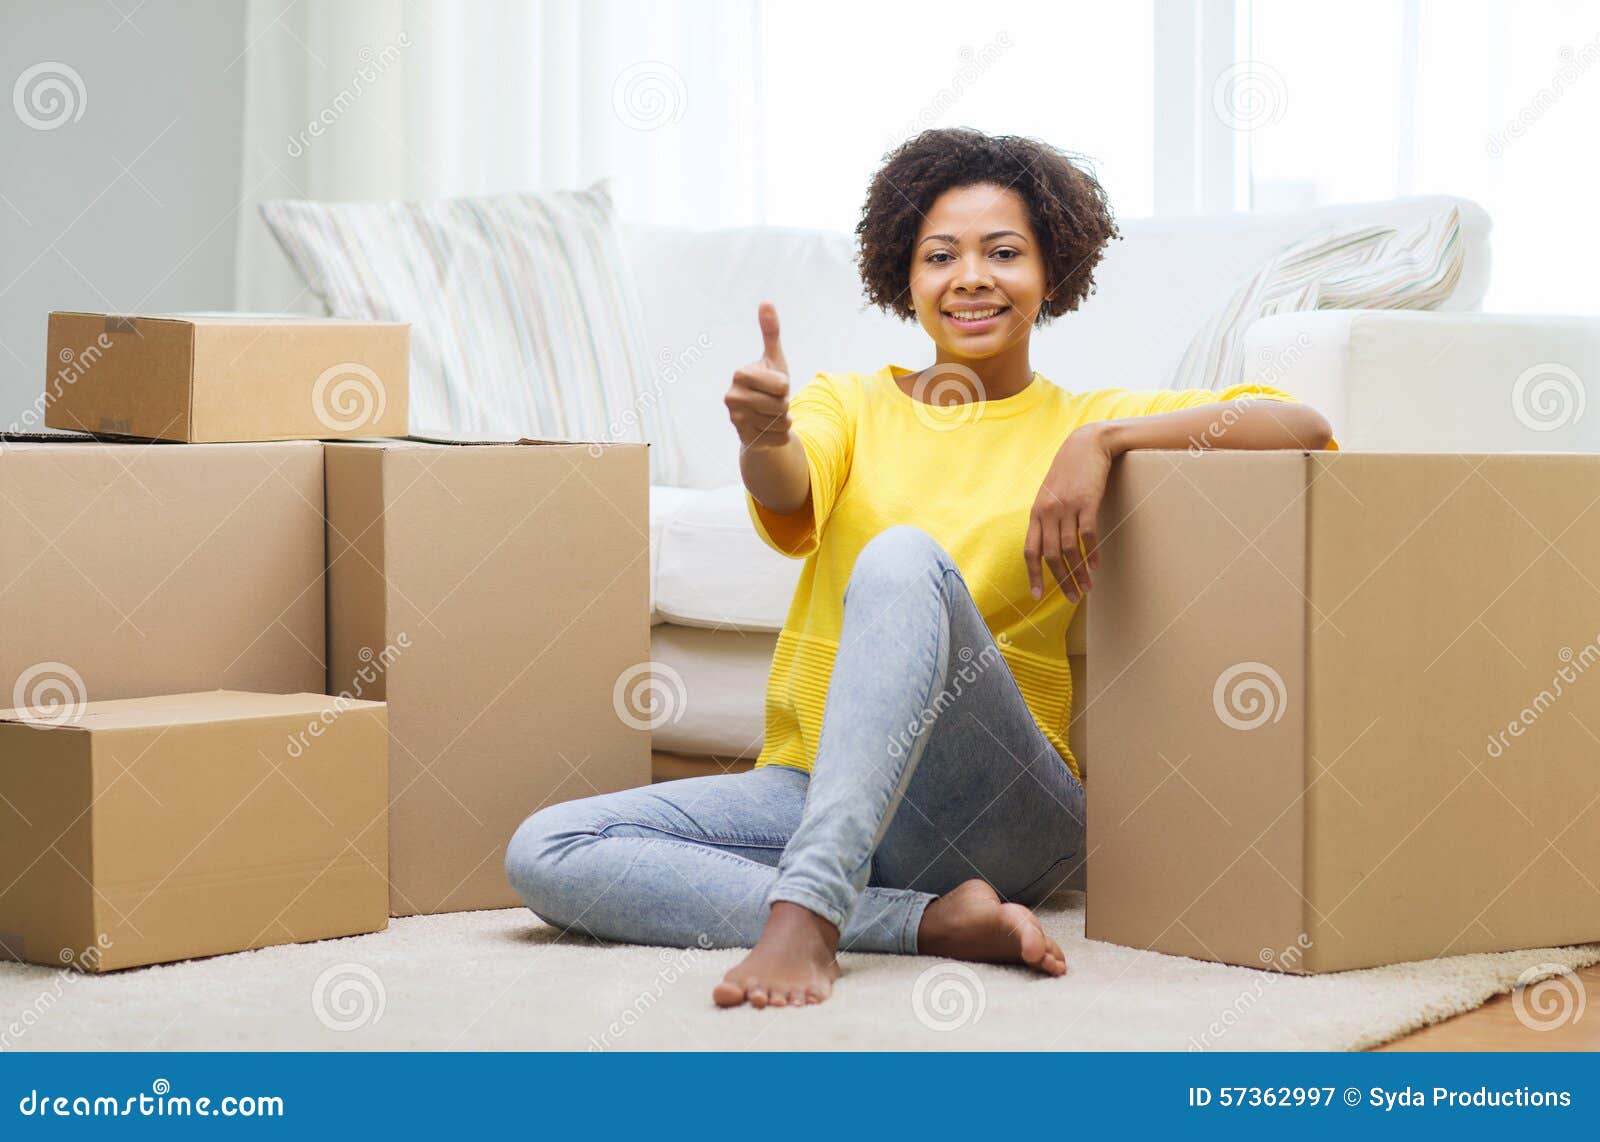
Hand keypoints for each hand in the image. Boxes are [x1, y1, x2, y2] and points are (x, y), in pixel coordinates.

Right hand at [725, 302, 791, 451]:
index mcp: (740, 374)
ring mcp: (736, 421)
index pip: (782, 385)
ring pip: (782, 423)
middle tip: (772, 401)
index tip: (774, 385)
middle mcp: (732, 398)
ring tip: (770, 414)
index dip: (784, 386)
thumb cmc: (769, 384)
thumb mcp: (774, 358)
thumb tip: (766, 302)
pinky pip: (780, 438)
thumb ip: (771, 332)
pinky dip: (781, 435)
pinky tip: (769, 429)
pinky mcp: (745, 440)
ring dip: (784, 420)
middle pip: (781, 405)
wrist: (760, 418)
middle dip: (785, 404)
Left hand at [1025, 422, 1112, 602]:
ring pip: (1070, 550)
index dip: (1033, 575)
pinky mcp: (1087, 503)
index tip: (1038, 595)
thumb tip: (1047, 544)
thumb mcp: (1050, 494)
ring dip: (1078, 572)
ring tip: (1087, 588)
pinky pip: (1088, 535)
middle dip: (1060, 581)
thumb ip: (1046, 517)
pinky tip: (1096, 566)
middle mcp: (1048, 512)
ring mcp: (1067, 507)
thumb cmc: (1069, 471)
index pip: (1031, 551)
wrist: (1086, 445)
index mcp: (1036, 513)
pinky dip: (1092, 553)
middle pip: (1051, 555)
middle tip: (1071, 598)